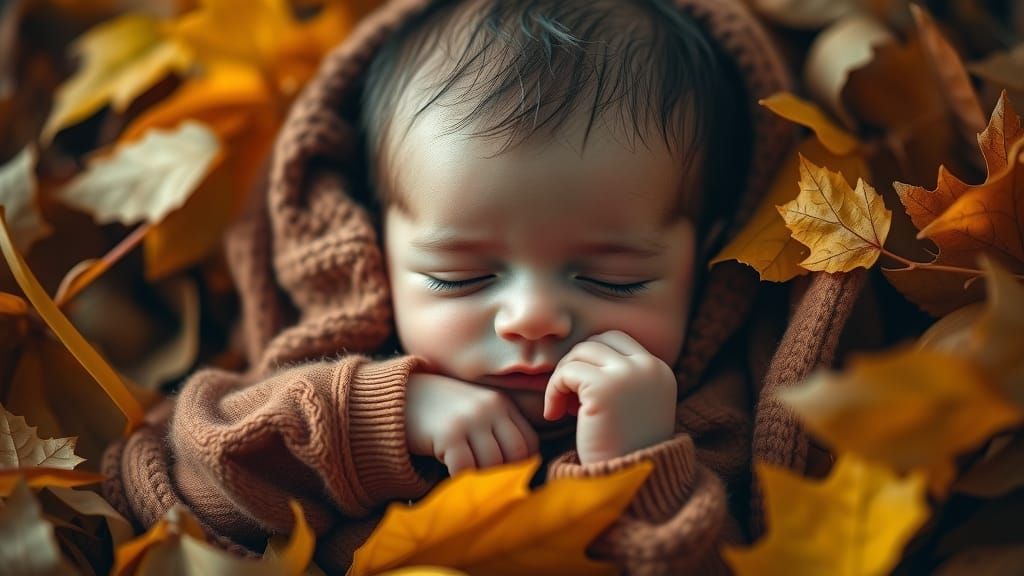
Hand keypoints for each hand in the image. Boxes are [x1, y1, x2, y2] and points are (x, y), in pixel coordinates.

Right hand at [405, 372, 538, 475]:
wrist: (397, 397)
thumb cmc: (439, 412)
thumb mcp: (473, 412)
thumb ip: (495, 430)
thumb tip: (516, 470)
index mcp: (501, 403)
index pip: (529, 442)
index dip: (522, 465)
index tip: (508, 478)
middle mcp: (490, 407)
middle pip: (516, 454)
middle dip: (506, 476)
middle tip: (491, 489)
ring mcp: (470, 419)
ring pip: (493, 464)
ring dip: (483, 481)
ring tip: (473, 487)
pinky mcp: (449, 433)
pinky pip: (466, 468)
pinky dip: (463, 481)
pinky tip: (454, 482)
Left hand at [544, 330, 676, 464]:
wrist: (627, 482)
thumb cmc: (622, 450)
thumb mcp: (632, 407)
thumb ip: (618, 379)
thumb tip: (580, 354)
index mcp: (660, 371)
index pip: (616, 340)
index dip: (592, 361)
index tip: (582, 393)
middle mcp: (649, 368)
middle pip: (597, 341)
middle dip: (577, 364)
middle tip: (568, 398)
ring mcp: (628, 375)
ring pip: (580, 353)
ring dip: (563, 378)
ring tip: (561, 409)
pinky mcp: (604, 388)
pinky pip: (565, 373)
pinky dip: (553, 391)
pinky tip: (554, 415)